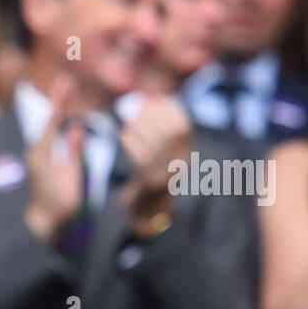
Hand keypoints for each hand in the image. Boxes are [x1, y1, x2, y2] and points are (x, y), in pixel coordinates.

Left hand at [23, 75, 84, 242]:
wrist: (43, 225)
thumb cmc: (60, 204)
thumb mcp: (71, 178)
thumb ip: (74, 152)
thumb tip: (77, 127)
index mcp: (42, 154)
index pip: (52, 122)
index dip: (59, 102)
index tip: (64, 84)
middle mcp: (36, 153)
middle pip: (48, 121)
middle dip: (58, 102)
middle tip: (65, 82)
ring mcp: (37, 159)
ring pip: (48, 129)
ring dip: (58, 112)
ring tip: (65, 93)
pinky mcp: (40, 164)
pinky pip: (49, 138)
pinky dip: (57, 125)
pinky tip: (63, 119)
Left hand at [117, 95, 191, 227]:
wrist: (144, 209)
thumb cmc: (146, 173)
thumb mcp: (157, 152)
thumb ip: (156, 128)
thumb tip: (149, 99)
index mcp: (185, 154)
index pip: (182, 126)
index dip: (169, 109)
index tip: (155, 98)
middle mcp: (180, 164)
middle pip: (171, 133)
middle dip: (154, 116)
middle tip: (138, 107)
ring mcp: (166, 174)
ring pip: (155, 144)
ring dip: (140, 128)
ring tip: (128, 121)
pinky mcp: (150, 182)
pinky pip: (141, 158)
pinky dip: (131, 142)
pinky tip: (122, 135)